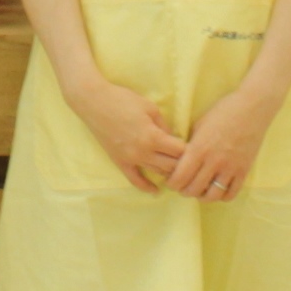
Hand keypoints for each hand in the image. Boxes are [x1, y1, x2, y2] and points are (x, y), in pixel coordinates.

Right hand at [72, 76, 184, 191]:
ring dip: (169, 174)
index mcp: (153, 137)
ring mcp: (130, 159)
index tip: (196, 149)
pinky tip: (155, 191)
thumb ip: (164, 126)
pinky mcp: (119, 162)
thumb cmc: (123, 100)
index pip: (179, 151)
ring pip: (157, 173)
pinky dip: (146, 187)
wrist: (94, 102)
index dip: (190, 150)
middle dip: (183, 164)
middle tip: (191, 163)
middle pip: (171, 165)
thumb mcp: (150, 107)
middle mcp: (143, 152)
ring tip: (179, 174)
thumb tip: (173, 139)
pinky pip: (134, 180)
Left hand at [169, 83, 277, 201]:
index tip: (171, 181)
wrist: (253, 108)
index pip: (180, 177)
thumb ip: (191, 145)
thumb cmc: (223, 111)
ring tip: (200, 190)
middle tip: (183, 187)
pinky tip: (217, 189)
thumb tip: (181, 160)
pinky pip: (231, 194)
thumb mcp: (200, 125)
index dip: (172, 183)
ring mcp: (230, 168)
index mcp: (199, 148)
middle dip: (184, 191)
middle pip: (193, 189)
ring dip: (202, 196)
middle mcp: (214, 161)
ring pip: (212, 196)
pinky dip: (222, 196)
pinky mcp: (244, 171)